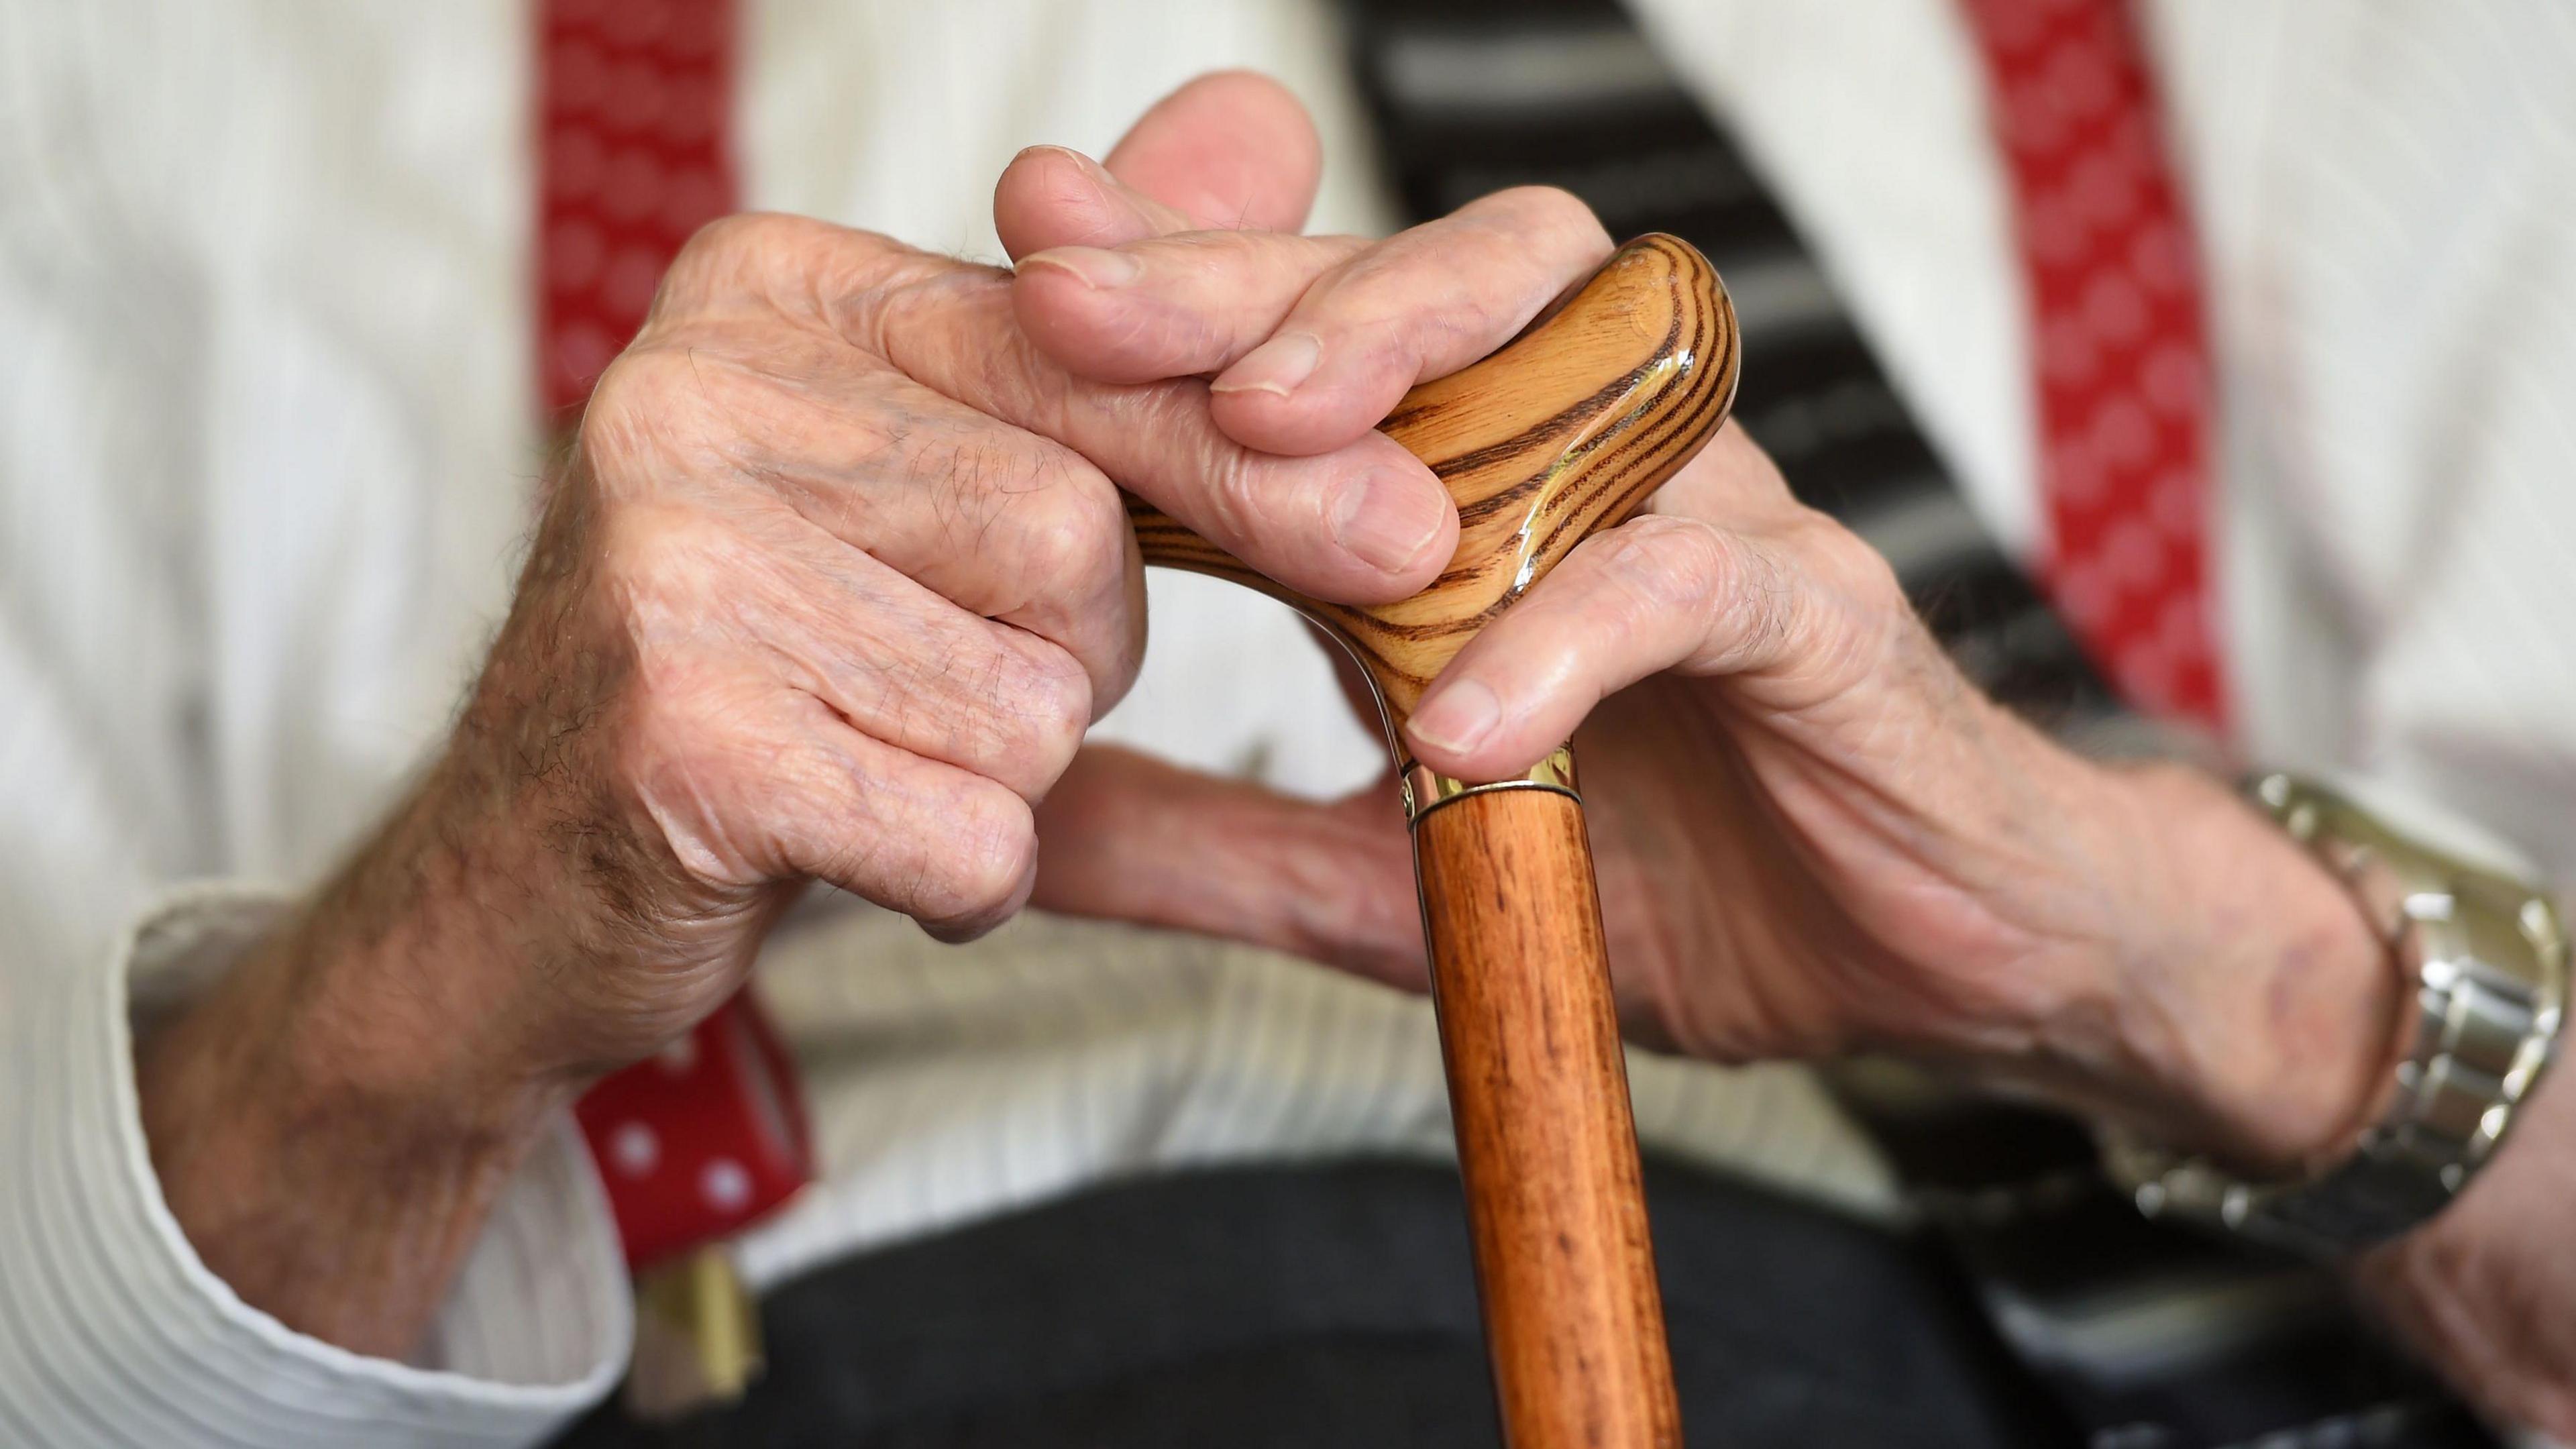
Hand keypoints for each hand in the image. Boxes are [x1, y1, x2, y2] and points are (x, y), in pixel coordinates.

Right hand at [132, 73, 1464, 1354]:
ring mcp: (666, 554)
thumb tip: (1269, 127)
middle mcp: (697, 385)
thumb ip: (1100, 323)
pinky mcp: (675, 730)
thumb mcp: (928, 474)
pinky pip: (969, 828)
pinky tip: (854, 851)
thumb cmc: (758, 670)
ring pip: (1035, 698)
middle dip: (1072, 656)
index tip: (1406, 530)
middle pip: (1076, 536)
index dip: (1248, 462)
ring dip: (1006, 777)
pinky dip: (959, 879)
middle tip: (947, 691)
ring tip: (871, 760)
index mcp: (773, 290)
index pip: (1085, 351)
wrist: (517, 887)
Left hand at [1002, 146, 2402, 1179]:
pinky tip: (1461, 715)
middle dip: (1251, 276)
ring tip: (1266, 434)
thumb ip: (1222, 842)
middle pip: (1429, 283)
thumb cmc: (1678, 875)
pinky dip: (1570, 634)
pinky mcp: (1820, 622)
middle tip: (1082, 295)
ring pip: (1582, 348)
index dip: (1180, 289)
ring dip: (1417, 365)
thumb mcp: (1394, 878)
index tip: (1022, 255)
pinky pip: (1690, 582)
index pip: (1322, 343)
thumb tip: (1024, 832)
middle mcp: (1596, 464)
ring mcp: (1713, 522)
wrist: (1933, 957)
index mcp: (1483, 500)